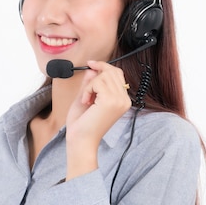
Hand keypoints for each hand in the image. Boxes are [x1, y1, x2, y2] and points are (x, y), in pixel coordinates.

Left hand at [65, 61, 131, 179]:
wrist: (81, 140)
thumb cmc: (82, 124)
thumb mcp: (86, 98)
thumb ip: (91, 83)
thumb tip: (93, 68)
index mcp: (122, 100)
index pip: (117, 74)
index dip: (103, 67)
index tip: (90, 64)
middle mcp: (124, 99)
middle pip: (112, 71)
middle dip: (95, 76)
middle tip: (86, 90)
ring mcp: (119, 100)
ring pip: (104, 75)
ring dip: (90, 85)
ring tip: (86, 99)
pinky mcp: (111, 101)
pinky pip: (98, 82)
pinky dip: (88, 89)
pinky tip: (86, 101)